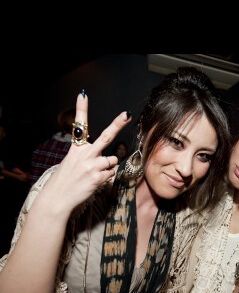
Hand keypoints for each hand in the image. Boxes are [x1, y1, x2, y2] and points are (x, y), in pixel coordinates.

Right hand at [42, 92, 131, 213]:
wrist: (58, 198)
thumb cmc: (66, 180)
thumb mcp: (71, 162)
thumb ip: (87, 156)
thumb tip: (109, 158)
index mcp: (76, 149)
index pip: (79, 126)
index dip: (81, 109)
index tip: (83, 95)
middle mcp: (85, 155)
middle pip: (106, 137)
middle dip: (117, 124)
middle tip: (127, 115)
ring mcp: (92, 166)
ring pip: (112, 161)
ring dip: (107, 167)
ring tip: (93, 174)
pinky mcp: (98, 178)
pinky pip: (111, 173)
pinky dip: (106, 177)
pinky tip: (95, 181)